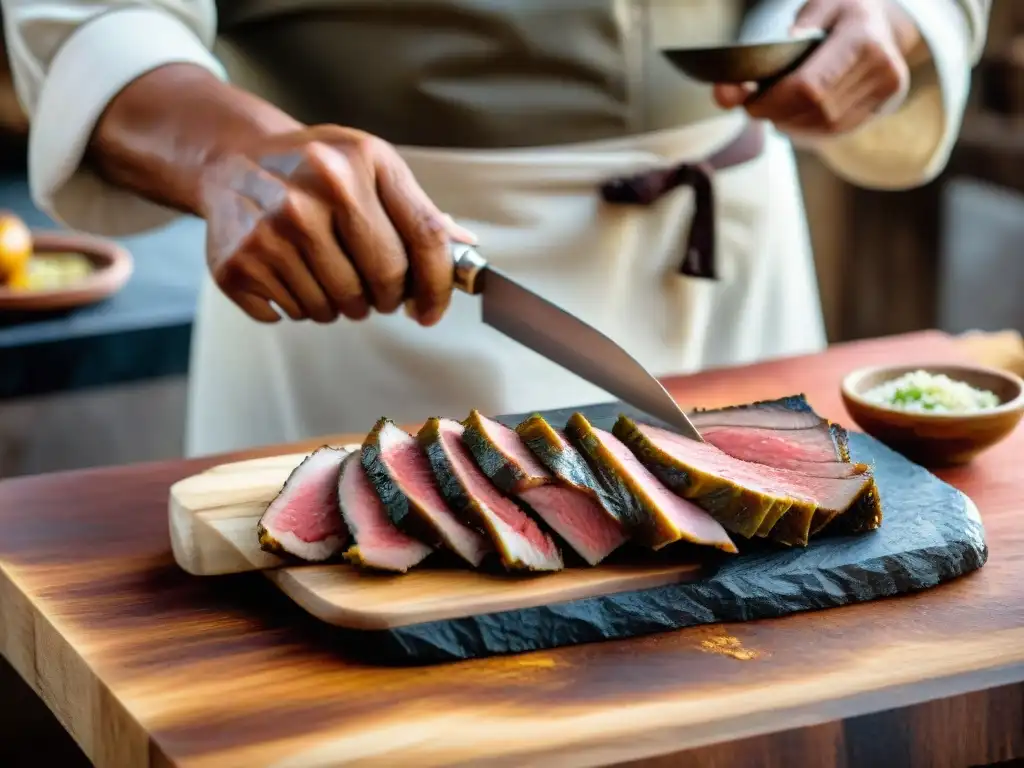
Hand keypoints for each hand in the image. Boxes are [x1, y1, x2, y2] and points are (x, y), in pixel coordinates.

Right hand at [197, 125, 475, 325]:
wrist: (232, 159)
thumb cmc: (315, 169)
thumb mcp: (370, 167)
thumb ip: (417, 210)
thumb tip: (464, 250)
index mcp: (363, 161)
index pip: (425, 237)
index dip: (438, 284)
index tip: (432, 310)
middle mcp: (318, 189)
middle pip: (384, 279)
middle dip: (387, 298)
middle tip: (375, 293)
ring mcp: (274, 227)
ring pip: (337, 307)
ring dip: (341, 306)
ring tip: (326, 274)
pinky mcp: (239, 262)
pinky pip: (294, 314)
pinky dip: (300, 307)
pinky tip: (290, 273)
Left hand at [713, 0, 922, 135]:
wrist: (882, 20)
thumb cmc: (840, 12)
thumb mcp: (816, 7)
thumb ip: (779, 42)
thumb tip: (738, 83)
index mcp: (862, 36)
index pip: (810, 86)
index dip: (775, 101)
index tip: (750, 103)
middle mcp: (880, 66)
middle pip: (816, 109)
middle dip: (779, 113)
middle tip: (757, 107)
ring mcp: (886, 90)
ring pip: (824, 125)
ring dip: (791, 123)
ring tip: (774, 109)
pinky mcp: (880, 107)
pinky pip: (835, 130)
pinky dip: (807, 128)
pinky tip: (794, 116)